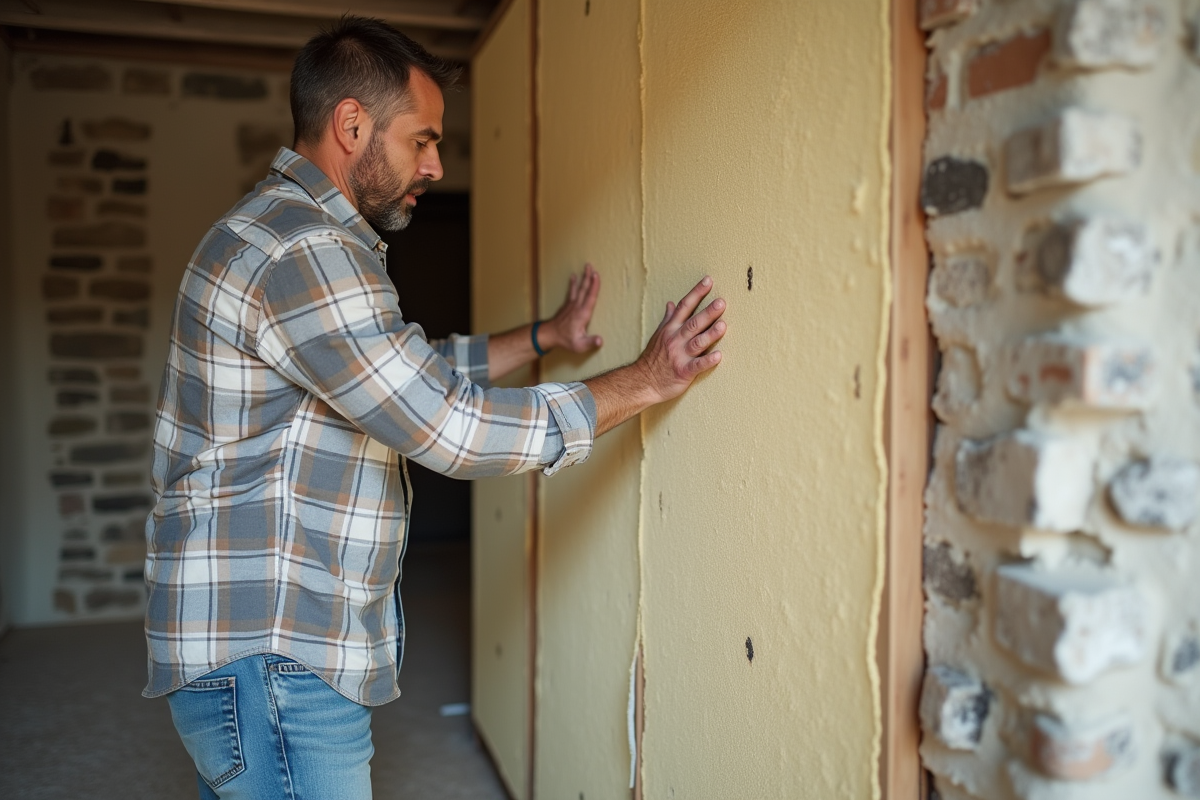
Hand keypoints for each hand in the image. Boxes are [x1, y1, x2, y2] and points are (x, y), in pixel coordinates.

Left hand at [543, 263, 602, 353]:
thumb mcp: (579, 345)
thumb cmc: (566, 340)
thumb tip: (600, 340)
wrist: (549, 335)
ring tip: (587, 267)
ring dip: (583, 277)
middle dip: (589, 278)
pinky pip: (571, 291)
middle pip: (584, 290)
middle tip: (591, 266)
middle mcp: (577, 307)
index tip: (596, 275)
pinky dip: (573, 283)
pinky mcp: (567, 305)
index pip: (590, 298)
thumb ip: (590, 343)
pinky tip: (573, 276)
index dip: (594, 286)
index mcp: (582, 315)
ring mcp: (571, 305)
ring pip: (579, 288)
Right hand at [634, 277, 725, 403]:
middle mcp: (675, 339)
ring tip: (723, 325)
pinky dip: (707, 361)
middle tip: (721, 302)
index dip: (696, 293)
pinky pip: (697, 366)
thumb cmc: (653, 358)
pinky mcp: (683, 372)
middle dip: (707, 312)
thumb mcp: (658, 335)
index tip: (708, 281)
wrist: (643, 381)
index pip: (684, 306)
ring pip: (697, 342)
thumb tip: (671, 304)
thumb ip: (668, 319)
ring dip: (710, 334)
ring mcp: (679, 356)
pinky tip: (719, 356)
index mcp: (671, 329)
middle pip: (693, 323)